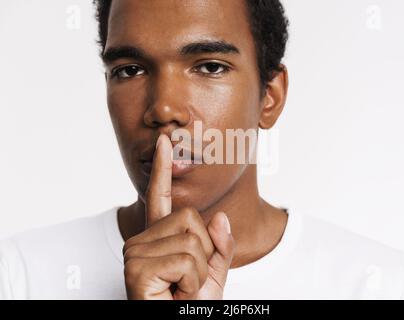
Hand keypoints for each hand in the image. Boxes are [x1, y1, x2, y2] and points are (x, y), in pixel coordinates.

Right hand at [123, 134, 233, 299]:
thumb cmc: (189, 306)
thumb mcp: (213, 274)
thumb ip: (219, 245)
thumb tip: (218, 217)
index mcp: (158, 238)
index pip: (161, 197)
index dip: (163, 170)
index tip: (164, 143)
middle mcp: (141, 240)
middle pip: (191, 218)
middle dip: (204, 253)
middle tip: (188, 280)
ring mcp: (135, 253)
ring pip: (192, 239)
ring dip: (199, 271)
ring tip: (181, 289)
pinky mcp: (136, 268)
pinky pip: (187, 259)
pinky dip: (193, 282)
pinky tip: (175, 293)